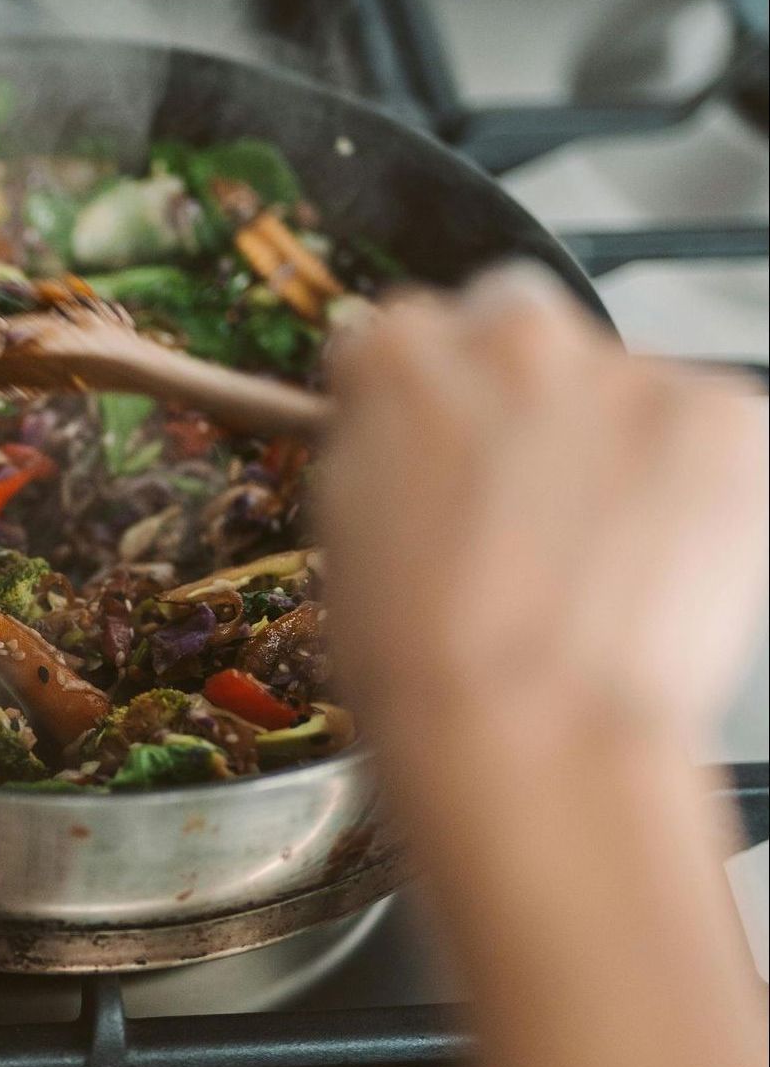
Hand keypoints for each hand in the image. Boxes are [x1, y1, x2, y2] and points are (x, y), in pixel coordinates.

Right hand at [317, 266, 766, 800]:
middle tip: (530, 508)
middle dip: (525, 401)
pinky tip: (655, 563)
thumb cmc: (428, 669)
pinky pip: (707, 429)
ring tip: (600, 561)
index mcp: (401, 360)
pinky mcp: (720, 416)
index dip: (432, 408)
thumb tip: (415, 436)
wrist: (535, 737)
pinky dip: (694, 484)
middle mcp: (514, 338)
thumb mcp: (346, 539)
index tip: (446, 458)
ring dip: (613, 447)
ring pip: (621, 387)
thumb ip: (384, 449)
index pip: (413, 336)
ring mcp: (624, 372)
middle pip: (521, 329)